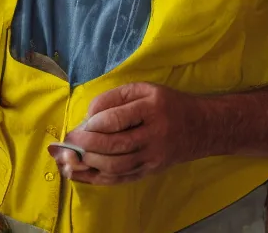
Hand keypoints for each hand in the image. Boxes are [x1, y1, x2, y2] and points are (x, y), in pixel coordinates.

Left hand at [49, 82, 198, 185]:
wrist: (198, 127)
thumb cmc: (166, 103)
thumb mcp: (143, 89)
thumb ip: (114, 97)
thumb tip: (87, 116)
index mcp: (151, 108)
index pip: (118, 119)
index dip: (94, 124)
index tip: (80, 125)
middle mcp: (154, 134)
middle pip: (115, 145)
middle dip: (87, 146)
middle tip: (68, 143)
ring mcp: (153, 157)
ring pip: (117, 166)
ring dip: (90, 164)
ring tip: (70, 159)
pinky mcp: (150, 171)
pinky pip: (122, 179)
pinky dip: (99, 178)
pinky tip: (82, 174)